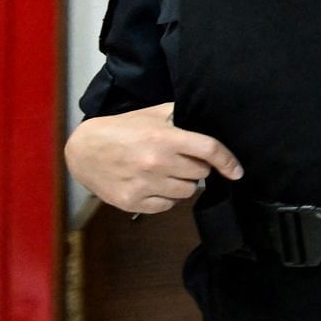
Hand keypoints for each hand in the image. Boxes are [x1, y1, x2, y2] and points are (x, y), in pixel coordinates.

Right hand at [64, 103, 242, 212]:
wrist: (83, 150)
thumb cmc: (122, 128)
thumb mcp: (153, 113)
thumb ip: (182, 116)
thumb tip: (209, 122)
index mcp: (165, 138)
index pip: (209, 151)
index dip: (228, 162)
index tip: (237, 171)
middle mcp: (156, 163)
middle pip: (200, 174)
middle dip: (197, 168)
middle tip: (183, 160)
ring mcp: (144, 185)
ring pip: (186, 193)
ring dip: (183, 183)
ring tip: (168, 172)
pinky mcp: (132, 202)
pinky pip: (166, 207)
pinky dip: (167, 198)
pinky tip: (155, 185)